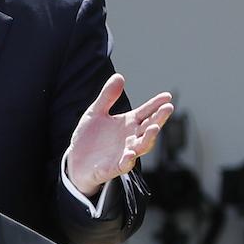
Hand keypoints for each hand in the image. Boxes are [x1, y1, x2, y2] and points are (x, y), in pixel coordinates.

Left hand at [66, 73, 173, 195]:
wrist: (75, 162)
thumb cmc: (90, 138)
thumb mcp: (95, 113)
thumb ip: (107, 97)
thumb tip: (119, 76)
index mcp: (128, 123)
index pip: (146, 112)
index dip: (156, 104)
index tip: (167, 96)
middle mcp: (131, 137)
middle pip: (148, 127)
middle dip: (159, 118)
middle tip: (168, 108)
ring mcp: (124, 152)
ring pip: (142, 146)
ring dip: (149, 138)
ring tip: (154, 127)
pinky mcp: (114, 167)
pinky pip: (124, 164)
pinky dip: (128, 160)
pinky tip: (131, 153)